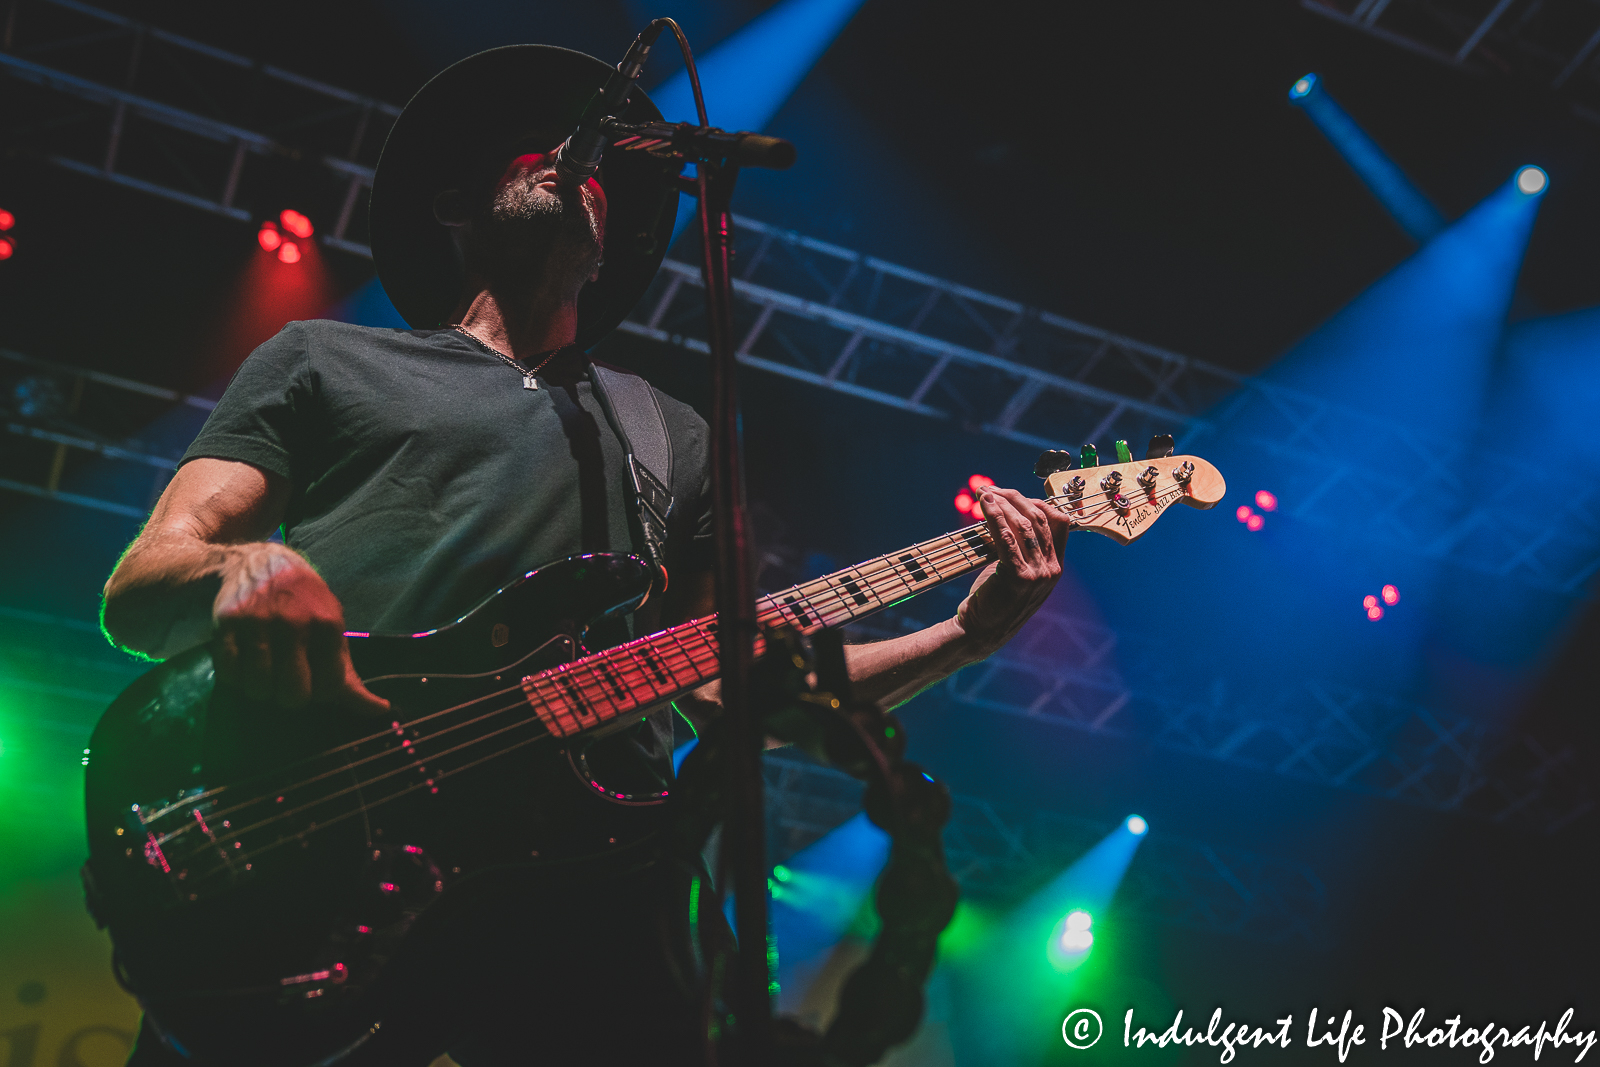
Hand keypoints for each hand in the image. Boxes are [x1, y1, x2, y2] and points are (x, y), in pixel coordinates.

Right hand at [212, 544, 389, 714]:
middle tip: (285, 679)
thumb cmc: (303, 602)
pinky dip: (234, 677)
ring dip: (260, 689)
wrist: (259, 562)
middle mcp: (294, 622)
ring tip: (263, 669)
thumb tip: (380, 710)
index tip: (313, 680)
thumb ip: (349, 673)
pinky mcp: (228, 623)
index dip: (319, 693)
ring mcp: (259, 622)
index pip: (328, 688)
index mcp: (327, 624)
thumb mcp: (332, 628)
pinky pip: (229, 674)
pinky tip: (243, 660)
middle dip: (289, 696)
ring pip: (258, 689)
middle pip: (293, 696)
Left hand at [955, 486, 1071, 658]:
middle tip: (991, 489)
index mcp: (1056, 566)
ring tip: (983, 493)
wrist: (980, 633)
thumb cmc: (994, 599)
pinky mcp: (1018, 577)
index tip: (1013, 495)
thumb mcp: (1016, 571)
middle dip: (1015, 498)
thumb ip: (1021, 547)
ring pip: (1024, 525)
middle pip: (1040, 519)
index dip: (1037, 502)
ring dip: (1002, 504)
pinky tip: (984, 505)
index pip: (1060, 523)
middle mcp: (1052, 569)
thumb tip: (1010, 512)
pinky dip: (995, 517)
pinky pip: (1007, 538)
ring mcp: (1038, 575)